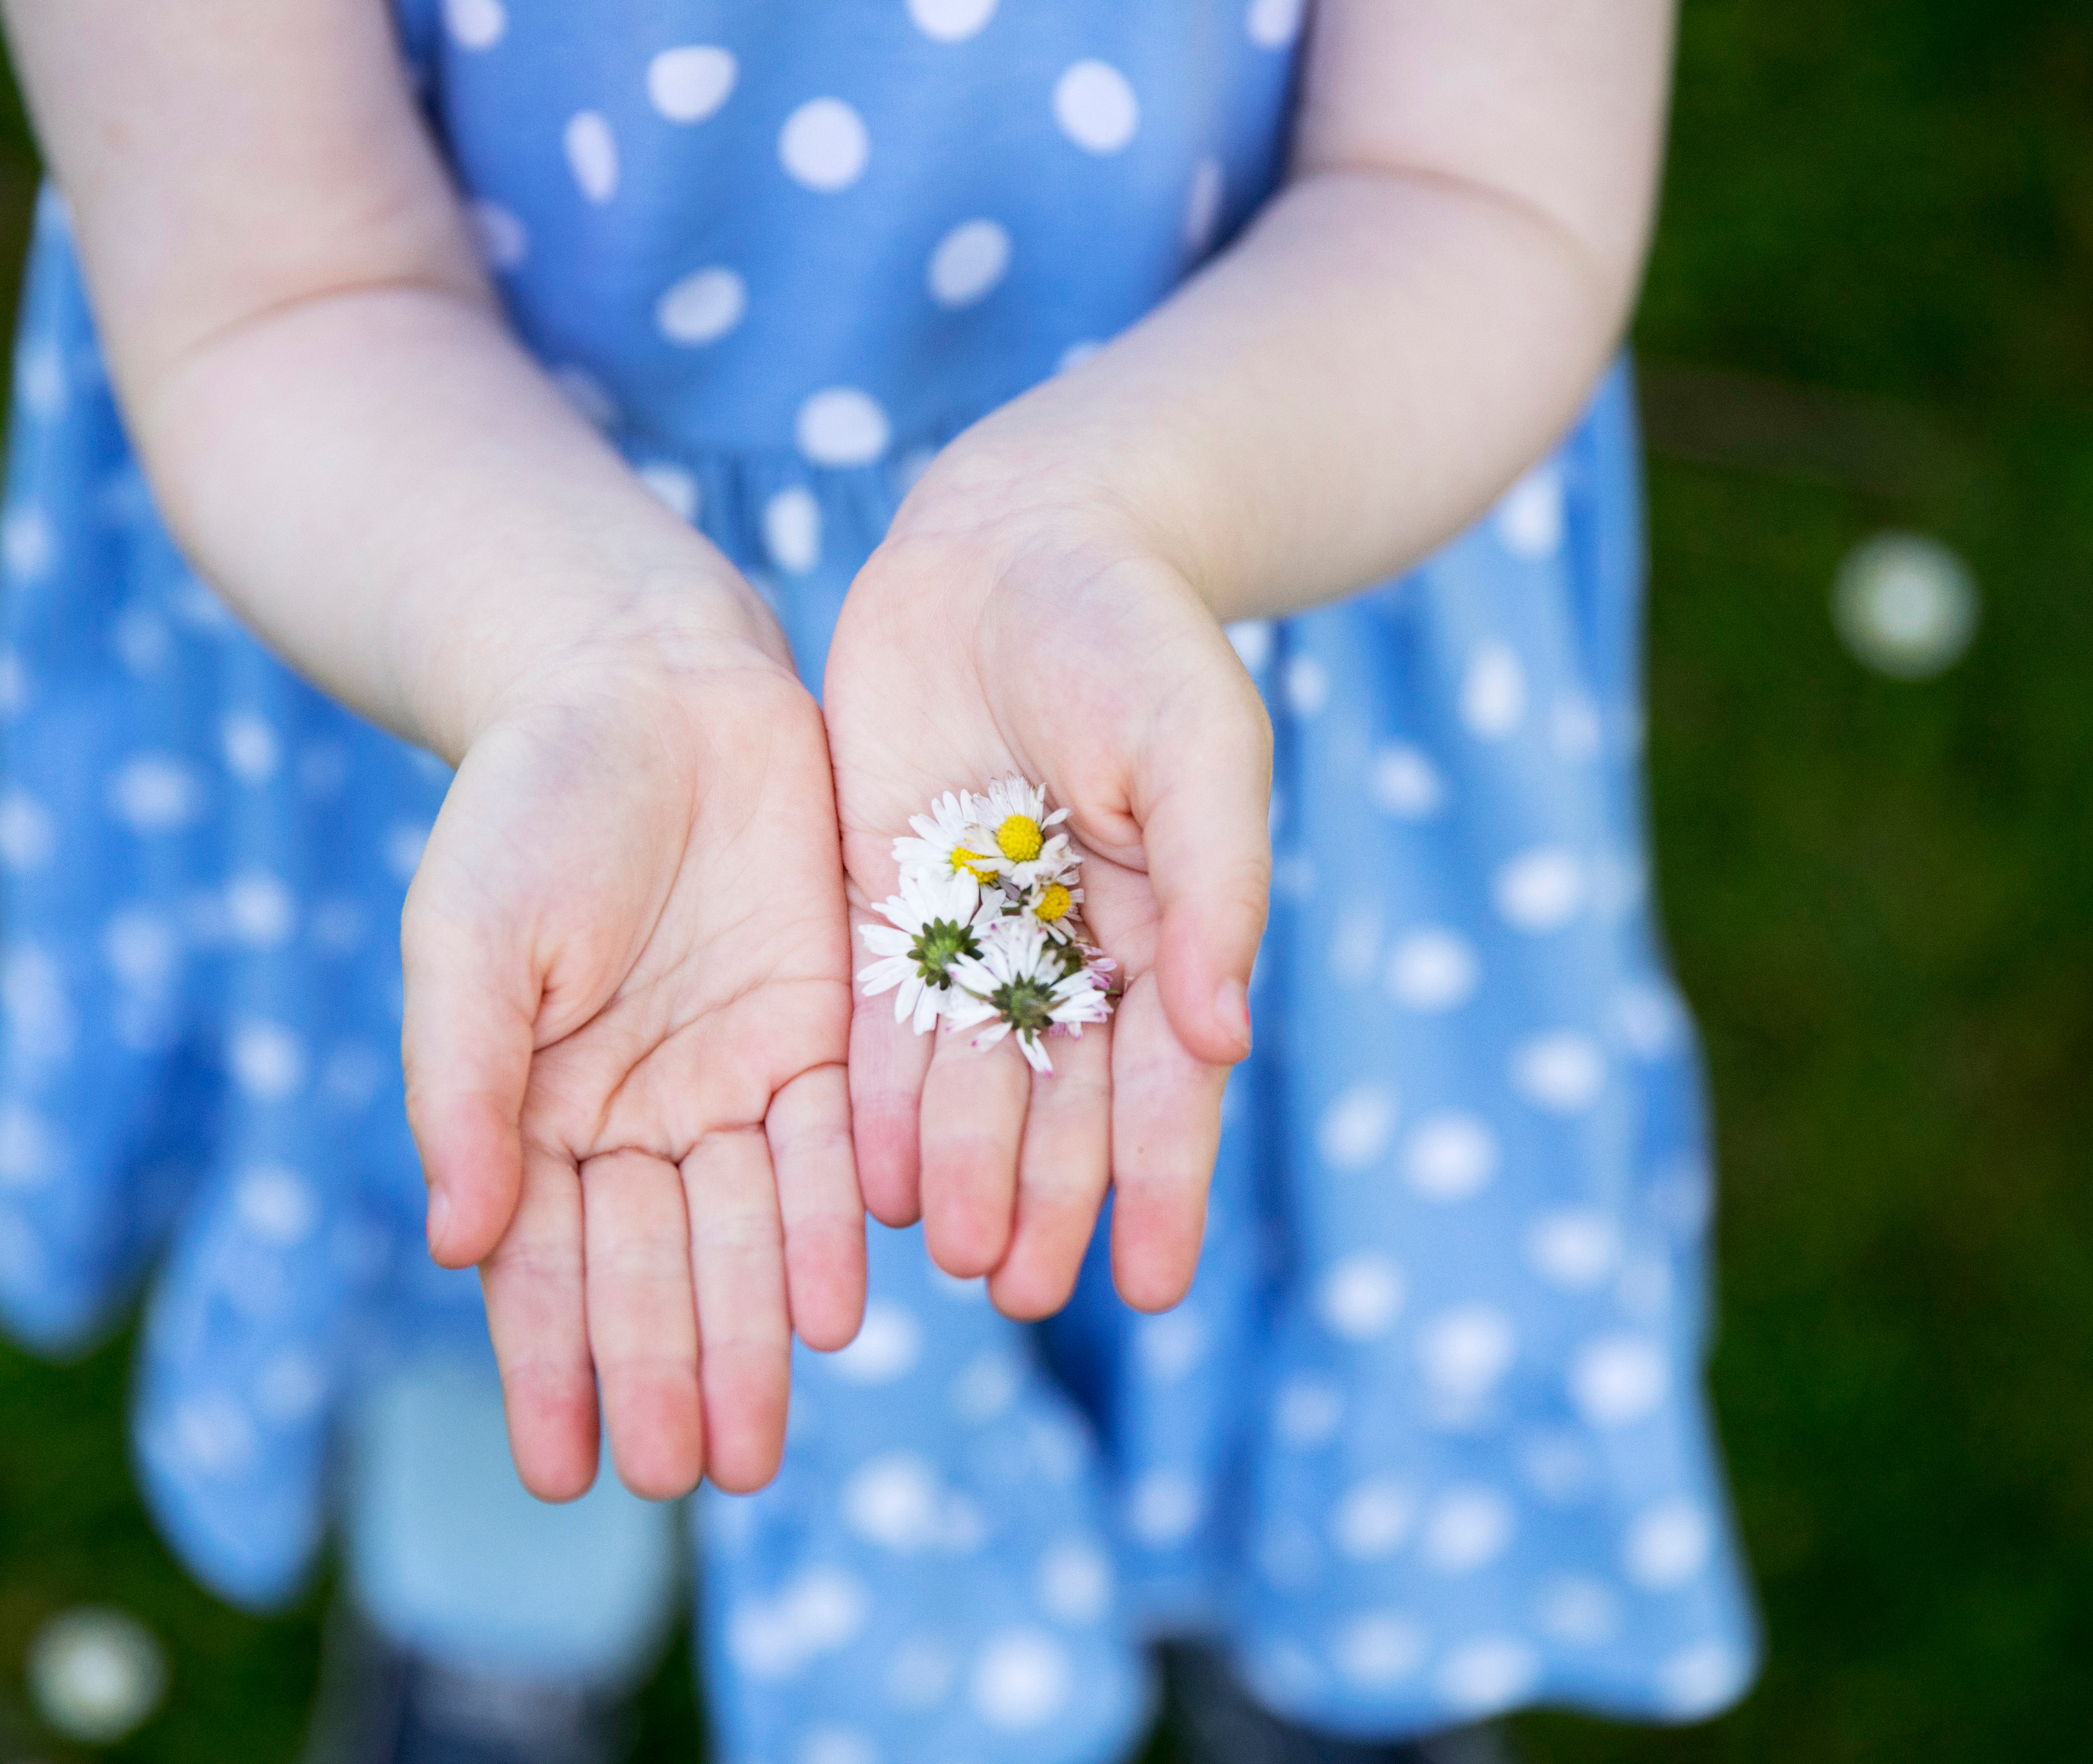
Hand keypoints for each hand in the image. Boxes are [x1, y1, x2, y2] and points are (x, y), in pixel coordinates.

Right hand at [403, 595, 863, 1500]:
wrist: (644, 680)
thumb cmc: (529, 802)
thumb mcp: (467, 940)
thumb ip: (461, 1088)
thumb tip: (457, 1242)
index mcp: (532, 1103)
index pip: (539, 1263)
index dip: (550, 1367)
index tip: (561, 1476)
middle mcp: (635, 1109)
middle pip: (650, 1267)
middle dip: (666, 1373)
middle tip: (688, 1479)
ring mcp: (729, 1073)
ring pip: (742, 1232)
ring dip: (747, 1337)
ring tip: (754, 1448)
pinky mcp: (819, 1026)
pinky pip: (827, 1147)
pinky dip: (827, 1227)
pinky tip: (834, 1312)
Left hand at [823, 454, 1272, 1319]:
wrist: (1015, 541)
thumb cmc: (1135, 635)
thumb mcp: (1200, 743)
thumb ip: (1217, 884)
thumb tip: (1222, 1035)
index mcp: (1163, 931)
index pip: (1165, 1086)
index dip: (1160, 1184)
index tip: (1149, 1283)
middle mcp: (1067, 955)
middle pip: (1060, 1106)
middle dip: (1048, 1199)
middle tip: (1021, 1292)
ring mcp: (972, 936)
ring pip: (967, 1083)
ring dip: (964, 1171)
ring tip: (951, 1255)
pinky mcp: (884, 904)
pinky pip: (877, 1021)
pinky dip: (877, 1098)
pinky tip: (870, 1178)